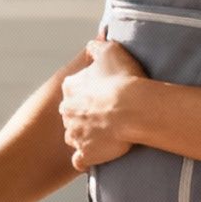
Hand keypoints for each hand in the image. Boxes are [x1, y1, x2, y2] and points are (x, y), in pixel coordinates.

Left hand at [59, 37, 145, 170]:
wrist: (133, 109)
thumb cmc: (123, 78)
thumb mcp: (110, 51)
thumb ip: (98, 46)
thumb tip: (94, 41)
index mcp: (70, 87)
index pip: (73, 90)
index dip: (89, 92)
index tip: (103, 94)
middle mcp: (67, 111)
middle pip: (72, 114)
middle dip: (84, 115)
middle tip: (106, 115)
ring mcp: (74, 134)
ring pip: (74, 136)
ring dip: (86, 136)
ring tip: (106, 134)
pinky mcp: (85, 154)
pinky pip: (80, 160)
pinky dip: (86, 159)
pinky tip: (99, 155)